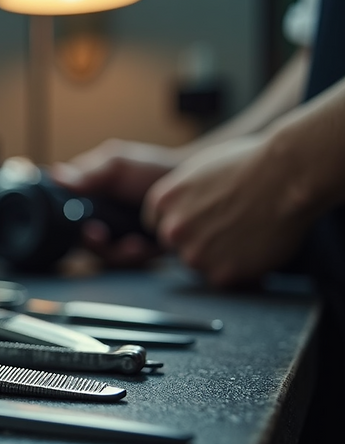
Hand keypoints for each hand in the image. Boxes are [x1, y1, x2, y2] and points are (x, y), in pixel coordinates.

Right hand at [51, 139, 175, 266]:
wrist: (196, 186)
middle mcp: (99, 216)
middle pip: (81, 240)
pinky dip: (133, 257)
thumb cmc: (155, 168)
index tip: (80, 224)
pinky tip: (144, 246)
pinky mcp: (135, 248)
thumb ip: (89, 173)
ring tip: (132, 244)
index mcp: (88, 193)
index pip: (64, 213)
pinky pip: (125, 261)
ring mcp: (117, 233)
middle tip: (99, 235)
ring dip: (115, 253)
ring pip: (103, 254)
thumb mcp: (119, 164)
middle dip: (92, 243)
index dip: (66, 224)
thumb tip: (56, 175)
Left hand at [143, 136, 314, 286]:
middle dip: (198, 240)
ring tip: (248, 234)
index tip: (202, 220)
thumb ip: (182, 196)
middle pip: (177, 247)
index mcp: (163, 201)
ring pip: (200, 264)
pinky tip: (257, 248)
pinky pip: (225, 279)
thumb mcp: (199, 170)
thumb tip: (181, 212)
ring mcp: (194, 254)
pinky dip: (239, 271)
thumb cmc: (251, 163)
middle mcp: (172, 230)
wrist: (285, 175)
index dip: (183, 223)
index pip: (159, 225)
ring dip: (219, 257)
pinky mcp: (220, 273)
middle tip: (230, 228)